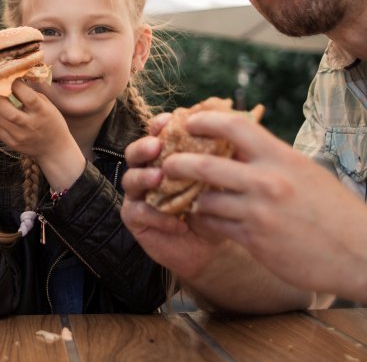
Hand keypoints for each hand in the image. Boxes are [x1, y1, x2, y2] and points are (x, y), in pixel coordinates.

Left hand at [0, 81, 84, 190]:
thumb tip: (15, 81)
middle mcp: (30, 125)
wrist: (54, 149)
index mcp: (41, 112)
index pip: (27, 96)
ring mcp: (20, 136)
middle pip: (7, 110)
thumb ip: (32, 95)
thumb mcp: (48, 106)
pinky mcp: (13, 144)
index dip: (16, 85)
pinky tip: (2, 117)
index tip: (10, 79)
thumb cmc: (51, 122)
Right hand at [119, 112, 226, 278]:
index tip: (168, 121)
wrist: (212, 245)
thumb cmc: (216, 206)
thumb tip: (237, 134)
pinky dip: (157, 216)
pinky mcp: (135, 218)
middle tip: (156, 147)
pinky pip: (138, 212)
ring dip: (143, 177)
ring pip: (130, 179)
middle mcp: (148, 170)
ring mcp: (138, 194)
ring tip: (159, 179)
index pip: (156, 134)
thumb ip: (224, 159)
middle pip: (134, 152)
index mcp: (167, 156)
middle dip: (143, 147)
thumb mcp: (223, 181)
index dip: (158, 125)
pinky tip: (179, 223)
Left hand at [158, 111, 366, 293]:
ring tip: (184, 196)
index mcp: (282, 158)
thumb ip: (271, 160)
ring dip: (191, 198)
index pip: (234, 126)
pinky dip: (204, 221)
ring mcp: (259, 213)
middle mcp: (268, 182)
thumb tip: (237, 146)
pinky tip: (202, 220)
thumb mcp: (307, 173)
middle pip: (204, 165)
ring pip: (205, 200)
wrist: (364, 254)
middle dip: (177, 162)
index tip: (188, 121)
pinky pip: (215, 226)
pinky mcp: (254, 241)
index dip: (205, 120)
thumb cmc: (337, 211)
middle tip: (167, 163)